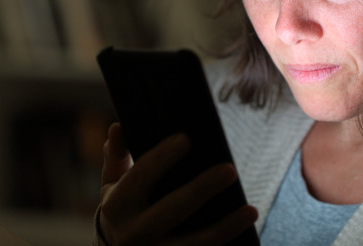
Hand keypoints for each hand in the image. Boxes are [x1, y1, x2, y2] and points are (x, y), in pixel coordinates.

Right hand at [97, 123, 257, 245]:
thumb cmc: (122, 211)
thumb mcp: (112, 186)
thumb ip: (117, 157)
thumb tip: (118, 127)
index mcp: (117, 205)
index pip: (141, 175)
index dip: (162, 157)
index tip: (186, 139)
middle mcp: (133, 232)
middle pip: (172, 209)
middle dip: (201, 189)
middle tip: (230, 170)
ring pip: (193, 243)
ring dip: (225, 228)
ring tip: (251, 210)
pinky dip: (223, 243)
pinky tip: (244, 233)